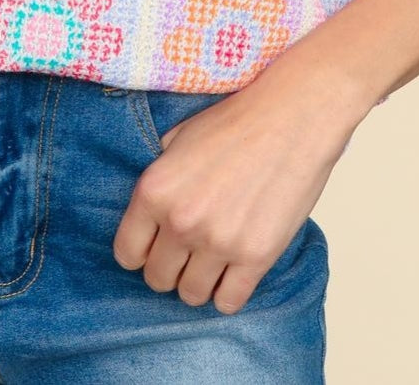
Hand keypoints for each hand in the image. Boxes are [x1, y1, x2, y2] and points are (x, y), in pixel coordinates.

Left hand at [111, 68, 358, 313]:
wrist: (292, 117)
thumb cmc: (237, 122)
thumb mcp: (178, 138)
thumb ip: (159, 179)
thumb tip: (147, 211)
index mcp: (154, 190)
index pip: (126, 254)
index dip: (141, 252)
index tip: (157, 245)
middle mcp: (180, 221)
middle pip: (158, 279)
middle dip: (171, 267)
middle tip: (189, 250)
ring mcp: (218, 242)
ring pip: (191, 295)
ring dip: (200, 281)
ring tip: (213, 259)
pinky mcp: (255, 256)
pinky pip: (228, 302)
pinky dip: (229, 292)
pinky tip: (235, 269)